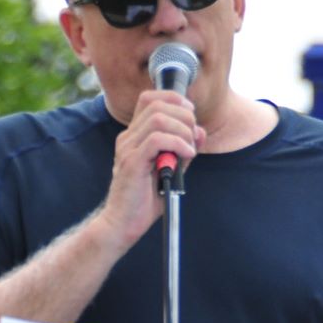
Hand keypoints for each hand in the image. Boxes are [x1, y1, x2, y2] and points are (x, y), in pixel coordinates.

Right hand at [97, 88, 204, 246]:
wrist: (123, 224)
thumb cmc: (144, 201)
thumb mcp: (172, 169)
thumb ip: (184, 148)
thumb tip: (199, 131)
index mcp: (134, 136)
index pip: (150, 98)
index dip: (174, 99)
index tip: (190, 115)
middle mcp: (128, 138)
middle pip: (157, 104)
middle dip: (184, 116)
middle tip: (193, 137)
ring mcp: (127, 148)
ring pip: (158, 119)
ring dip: (182, 130)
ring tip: (189, 149)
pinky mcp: (131, 162)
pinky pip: (157, 139)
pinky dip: (178, 144)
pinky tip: (185, 155)